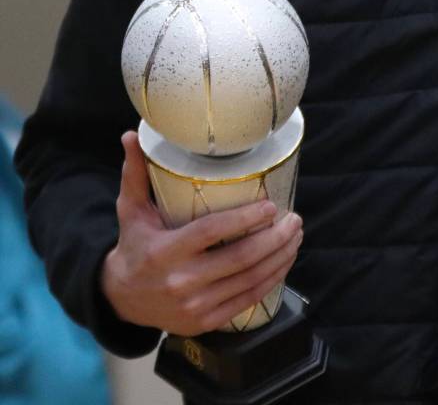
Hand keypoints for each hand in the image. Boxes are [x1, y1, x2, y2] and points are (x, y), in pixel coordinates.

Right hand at [100, 131, 302, 335]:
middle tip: (295, 218)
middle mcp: (182, 281)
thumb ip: (135, 174)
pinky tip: (284, 261)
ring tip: (296, 235)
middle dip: (275, 237)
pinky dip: (272, 280)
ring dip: (280, 257)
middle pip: (240, 258)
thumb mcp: (130, 211)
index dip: (245, 218)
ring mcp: (195, 305)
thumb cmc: (134, 245)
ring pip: (250, 280)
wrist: (121, 300)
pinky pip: (247, 300)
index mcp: (165, 251)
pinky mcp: (205, 321)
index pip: (212, 232)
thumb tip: (131, 135)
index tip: (271, 205)